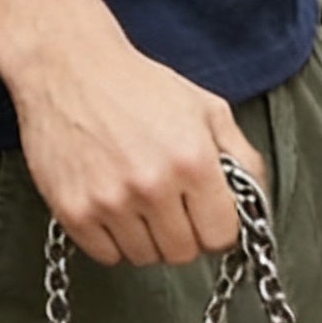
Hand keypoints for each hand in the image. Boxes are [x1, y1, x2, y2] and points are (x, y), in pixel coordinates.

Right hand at [11, 30, 268, 267]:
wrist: (66, 64)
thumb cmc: (136, 83)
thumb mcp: (202, 105)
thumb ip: (240, 154)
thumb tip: (255, 200)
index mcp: (192, 159)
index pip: (221, 236)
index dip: (214, 223)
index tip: (202, 209)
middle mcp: (153, 185)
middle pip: (183, 253)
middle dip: (181, 230)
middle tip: (167, 199)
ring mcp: (110, 202)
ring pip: (145, 258)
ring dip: (146, 235)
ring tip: (135, 194)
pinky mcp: (74, 211)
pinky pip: (107, 256)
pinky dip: (111, 238)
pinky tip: (110, 201)